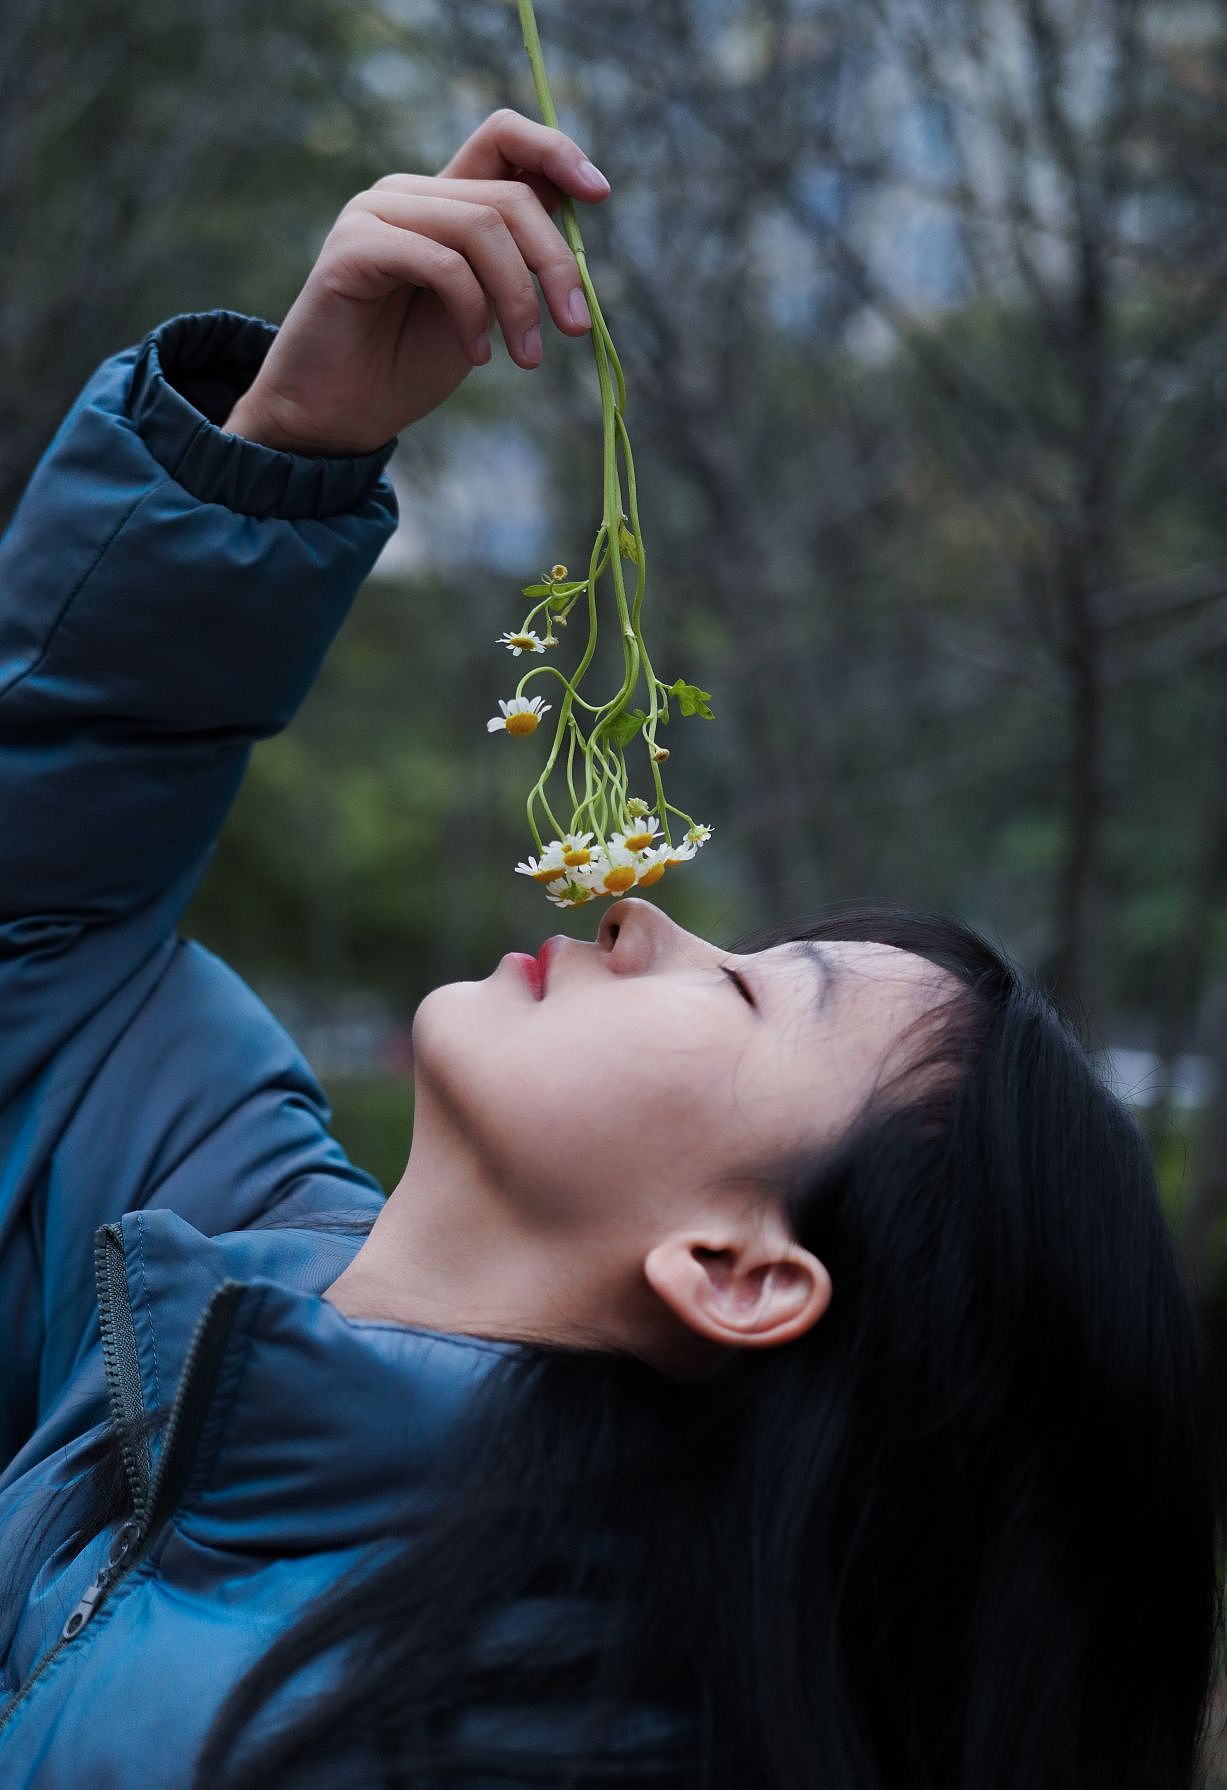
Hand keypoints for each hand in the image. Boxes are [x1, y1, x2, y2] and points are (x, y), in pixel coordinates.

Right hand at [221, 108, 610, 456]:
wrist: (336, 416)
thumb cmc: (405, 366)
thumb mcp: (482, 308)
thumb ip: (514, 259)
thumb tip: (573, 211)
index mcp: (441, 201)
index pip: (503, 138)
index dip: (556, 153)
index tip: (599, 195)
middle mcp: (407, 194)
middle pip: (508, 196)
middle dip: (555, 263)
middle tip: (575, 326)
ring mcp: (375, 213)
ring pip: (481, 227)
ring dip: (519, 299)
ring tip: (528, 358)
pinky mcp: (353, 247)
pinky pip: (441, 262)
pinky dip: (473, 312)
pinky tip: (477, 356)